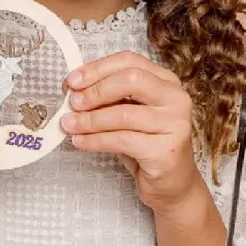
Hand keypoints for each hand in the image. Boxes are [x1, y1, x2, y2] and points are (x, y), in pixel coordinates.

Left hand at [61, 51, 200, 212]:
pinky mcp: (166, 150)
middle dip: (96, 90)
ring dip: (90, 120)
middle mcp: (176, 97)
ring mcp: (175, 124)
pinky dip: (95, 140)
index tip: (73, 80)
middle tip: (72, 102)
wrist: (172, 185)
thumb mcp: (127, 112)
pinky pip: (122, 140)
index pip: (129, 61)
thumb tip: (74, 89)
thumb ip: (108, 97)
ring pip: (123, 114)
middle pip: (131, 80)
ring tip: (69, 124)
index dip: (97, 68)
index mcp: (166, 80)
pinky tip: (80, 142)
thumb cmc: (146, 144)